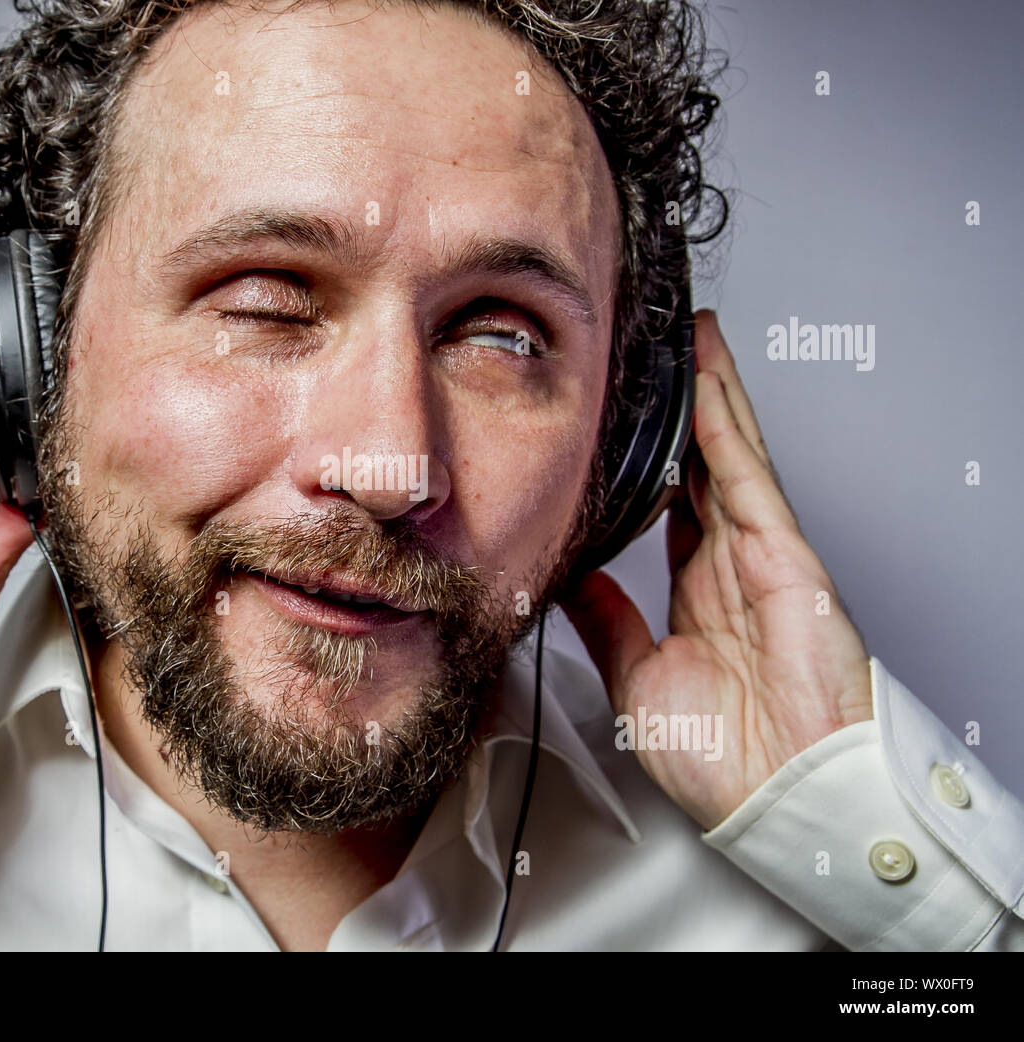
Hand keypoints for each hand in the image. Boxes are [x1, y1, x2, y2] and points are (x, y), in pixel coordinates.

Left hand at [559, 310, 872, 829]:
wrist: (776, 797)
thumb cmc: (727, 759)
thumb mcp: (638, 679)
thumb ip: (608, 623)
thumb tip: (572, 581)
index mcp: (701, 595)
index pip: (677, 507)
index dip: (656, 461)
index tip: (627, 426)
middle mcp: (732, 565)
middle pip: (707, 466)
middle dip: (686, 410)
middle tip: (659, 356)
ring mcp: (761, 554)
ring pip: (730, 454)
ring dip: (709, 393)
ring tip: (687, 339)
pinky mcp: (786, 554)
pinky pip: (748, 475)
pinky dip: (727, 424)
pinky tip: (707, 379)